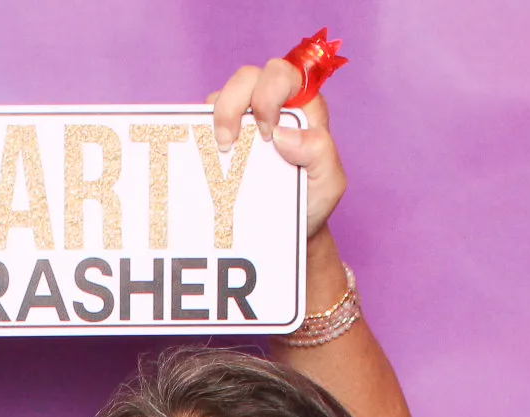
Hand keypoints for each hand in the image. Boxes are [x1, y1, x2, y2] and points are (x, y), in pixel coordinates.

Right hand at [208, 55, 345, 235]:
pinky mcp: (224, 134)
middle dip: (233, 104)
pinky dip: (202, 131)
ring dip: (215, 117)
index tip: (267, 133)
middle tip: (230, 142)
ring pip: (222, 94)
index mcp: (303, 106)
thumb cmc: (311, 200)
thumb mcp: (328, 183)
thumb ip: (319, 152)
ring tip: (220, 150)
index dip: (269, 94)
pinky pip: (205, 119)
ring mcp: (245, 119)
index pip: (284, 75)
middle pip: (247, 78)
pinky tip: (207, 153)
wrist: (287, 228)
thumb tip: (283, 133)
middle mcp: (273, 104)